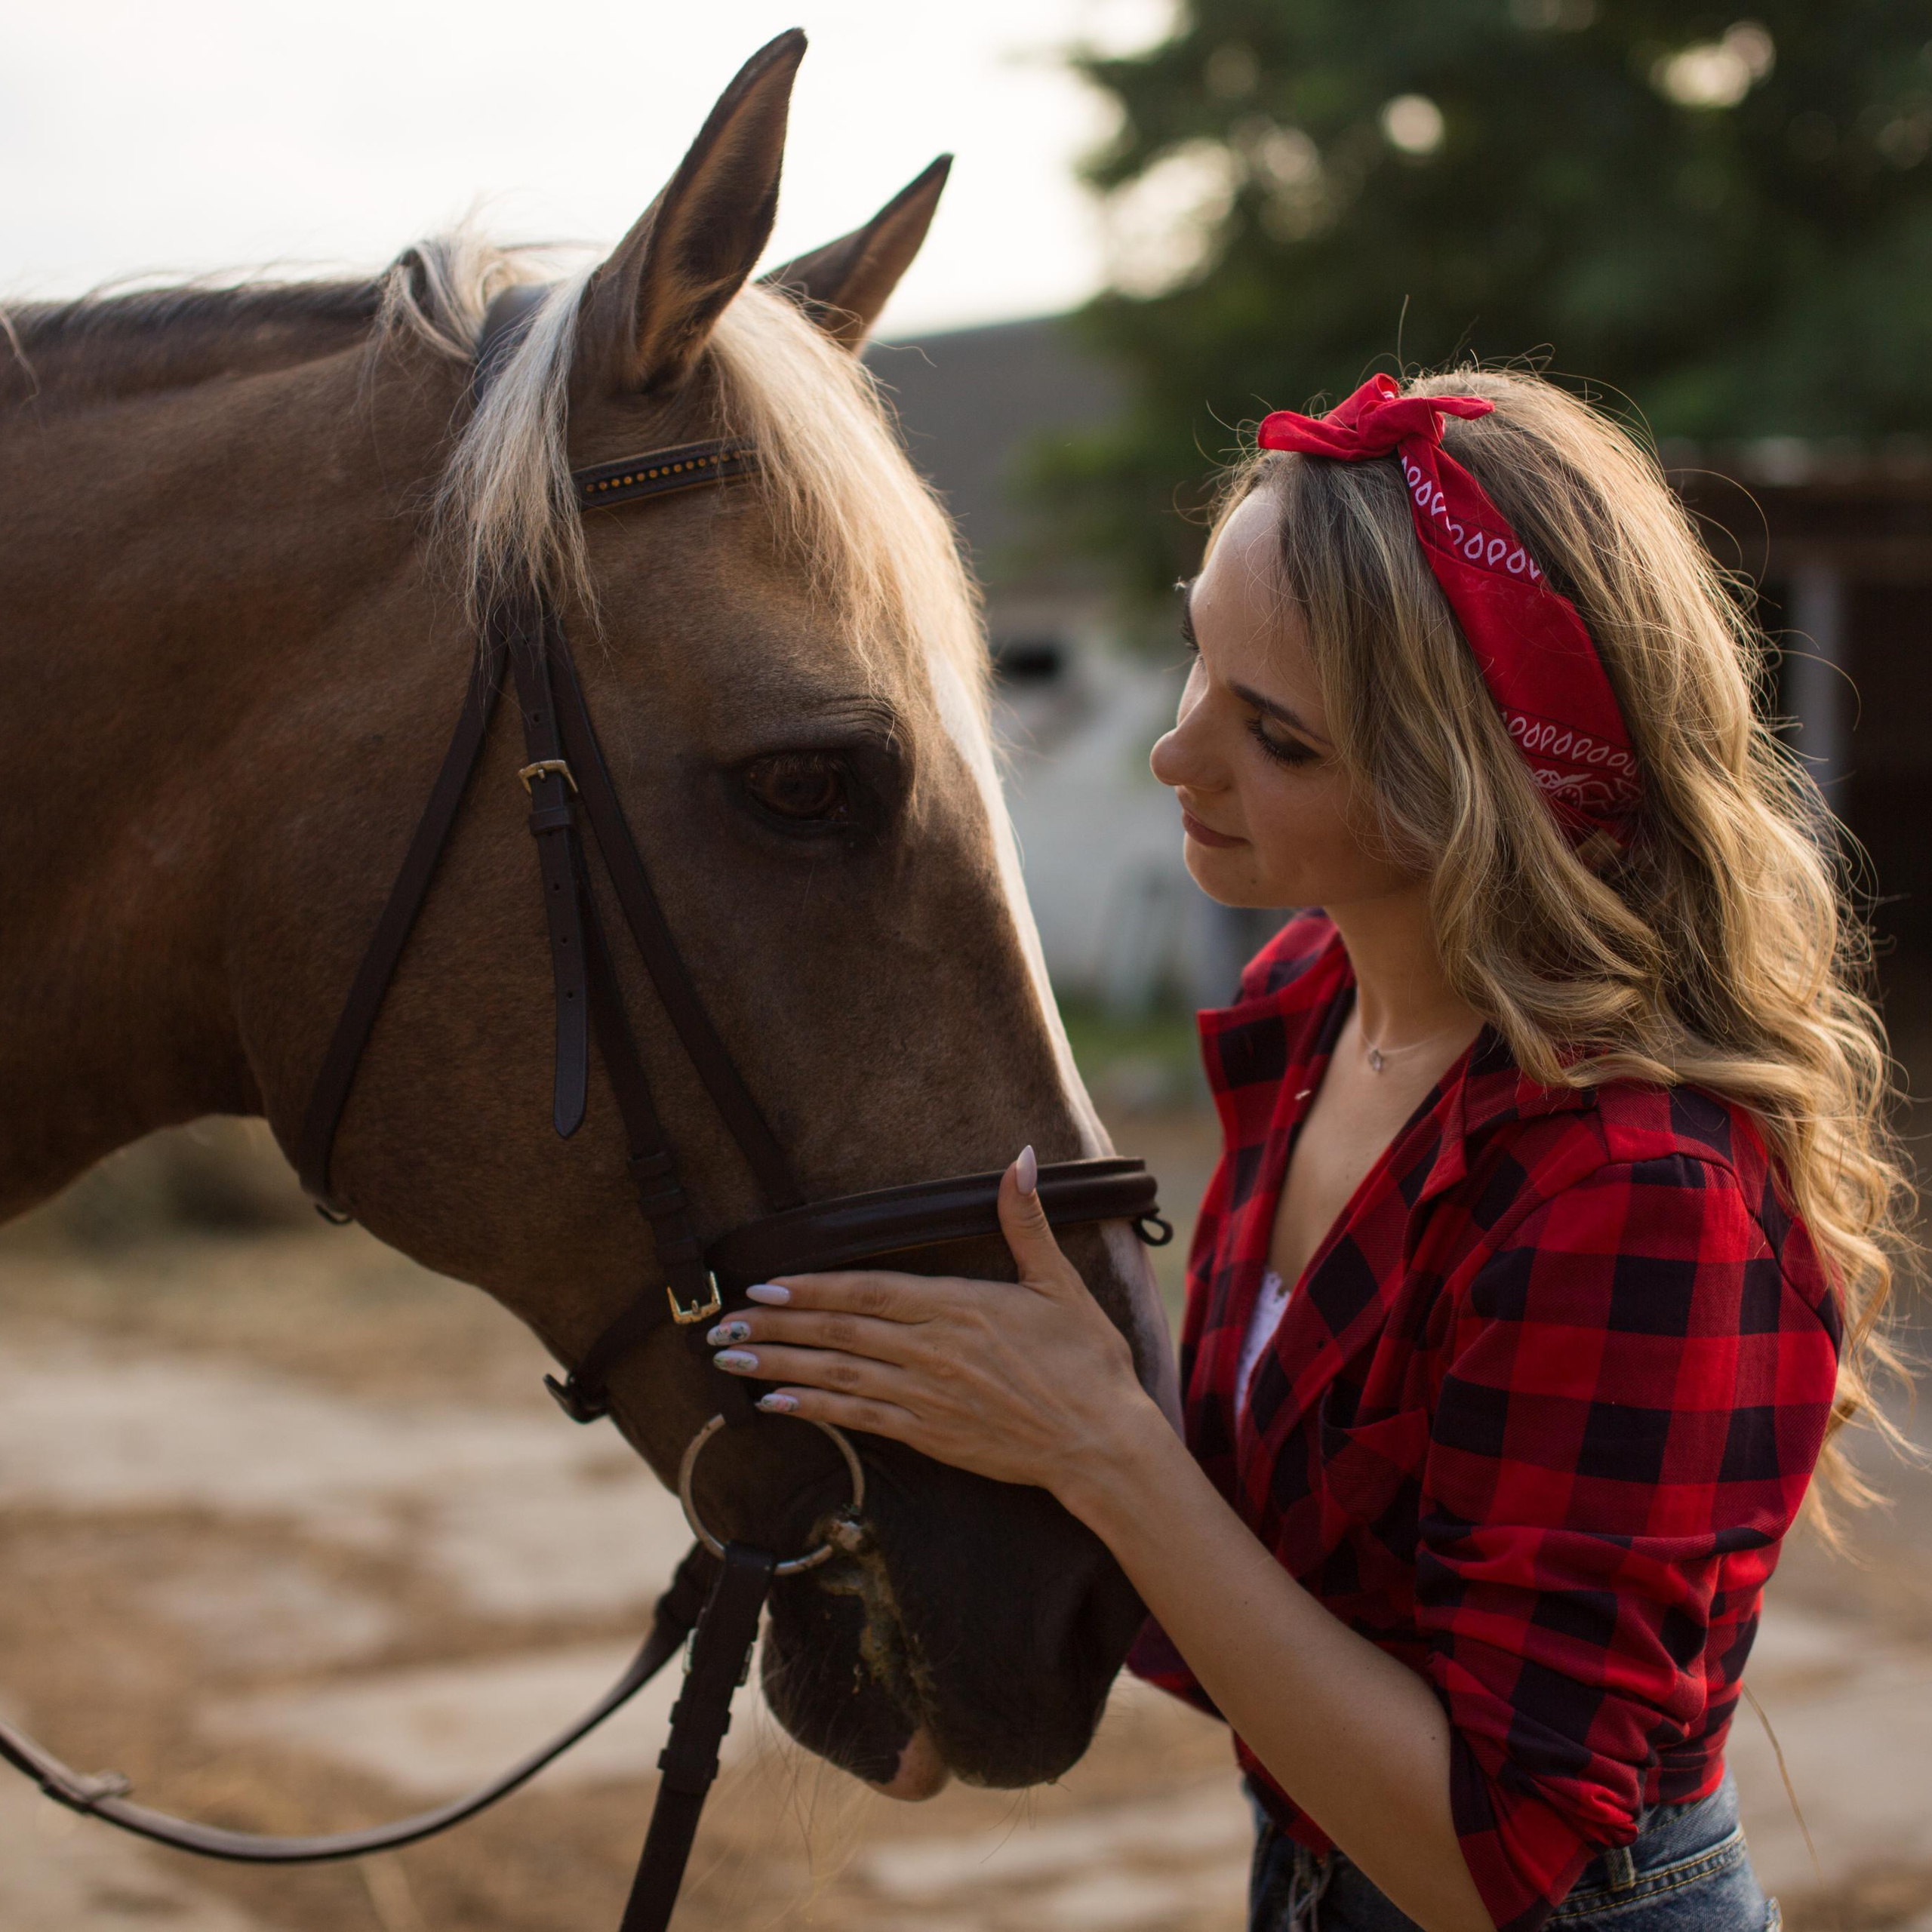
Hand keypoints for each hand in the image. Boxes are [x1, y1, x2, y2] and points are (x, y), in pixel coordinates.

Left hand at [704, 1147, 1163, 1496]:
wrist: (1100, 1442)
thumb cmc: (1085, 1360)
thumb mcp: (1058, 1282)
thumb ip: (1025, 1221)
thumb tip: (1021, 1158)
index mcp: (956, 1306)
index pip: (867, 1290)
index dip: (811, 1287)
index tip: (764, 1282)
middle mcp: (930, 1351)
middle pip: (837, 1332)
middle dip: (775, 1325)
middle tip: (722, 1322)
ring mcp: (924, 1396)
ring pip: (836, 1375)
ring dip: (778, 1365)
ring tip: (730, 1357)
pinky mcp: (928, 1435)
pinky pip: (858, 1419)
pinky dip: (813, 1408)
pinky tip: (775, 1403)